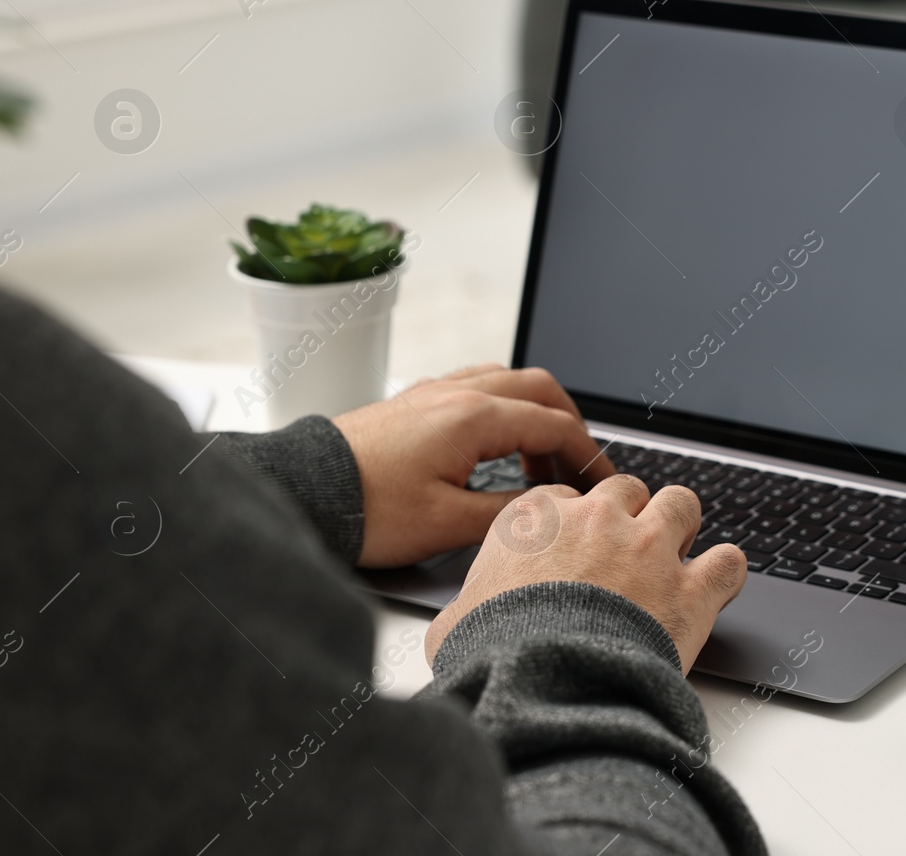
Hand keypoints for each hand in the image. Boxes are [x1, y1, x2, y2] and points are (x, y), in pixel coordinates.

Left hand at [332, 364, 615, 567]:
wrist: (302, 493)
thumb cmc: (366, 511)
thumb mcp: (449, 524)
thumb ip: (510, 511)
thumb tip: (549, 506)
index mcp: (472, 417)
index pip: (554, 425)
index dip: (588, 455)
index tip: (603, 482)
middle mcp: (457, 393)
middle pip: (539, 389)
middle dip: (570, 426)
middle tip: (580, 467)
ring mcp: (434, 392)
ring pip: (508, 382)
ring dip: (536, 415)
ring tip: (540, 462)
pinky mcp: (415, 403)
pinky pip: (477, 388)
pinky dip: (504, 410)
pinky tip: (497, 446)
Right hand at [424, 475, 747, 672]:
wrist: (545, 688)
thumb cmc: (494, 658)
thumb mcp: (455, 626)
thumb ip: (465, 608)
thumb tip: (458, 624)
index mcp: (535, 520)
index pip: (566, 497)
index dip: (575, 523)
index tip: (578, 547)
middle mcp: (597, 520)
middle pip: (626, 490)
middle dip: (630, 516)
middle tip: (627, 553)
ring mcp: (649, 548)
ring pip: (681, 503)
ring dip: (680, 527)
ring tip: (676, 556)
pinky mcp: (691, 587)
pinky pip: (728, 560)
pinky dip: (725, 573)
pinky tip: (716, 587)